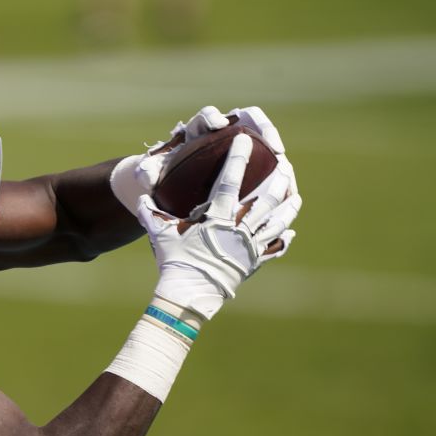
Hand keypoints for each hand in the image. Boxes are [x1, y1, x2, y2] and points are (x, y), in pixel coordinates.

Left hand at [110, 104, 286, 215]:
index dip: (213, 118)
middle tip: (273, 145)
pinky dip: (277, 172)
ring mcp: (239, 145)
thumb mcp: (151, 175)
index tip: (219, 125)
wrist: (169, 185)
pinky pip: (267, 162)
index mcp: (197, 130)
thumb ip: (147, 172)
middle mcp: (222, 132)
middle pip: (248, 118)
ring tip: (286, 169)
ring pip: (264, 140)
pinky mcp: (249, 161)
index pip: (206, 116)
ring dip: (276, 151)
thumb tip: (145, 174)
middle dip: (263, 127)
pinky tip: (285, 190)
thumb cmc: (161, 176)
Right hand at [133, 134, 300, 319]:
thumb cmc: (173, 262)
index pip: (230, 181)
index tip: (244, 141)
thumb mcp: (160, 234)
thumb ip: (150, 213)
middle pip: (266, 200)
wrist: (189, 294)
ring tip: (296, 196)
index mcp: (217, 218)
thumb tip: (140, 196)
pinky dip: (282, 240)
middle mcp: (238, 229)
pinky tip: (289, 233)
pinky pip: (273, 249)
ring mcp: (249, 247)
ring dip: (288, 207)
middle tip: (285, 166)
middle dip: (278, 180)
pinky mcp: (253, 263)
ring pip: (276, 222)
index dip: (237, 159)